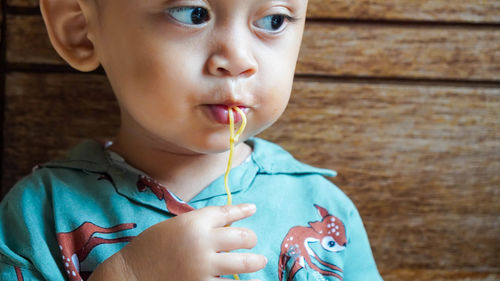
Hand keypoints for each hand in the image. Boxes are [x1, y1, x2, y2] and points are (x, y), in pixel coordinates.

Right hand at [89, 204, 266, 280]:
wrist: (130, 276)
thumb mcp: (173, 227)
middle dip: (251, 238)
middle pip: (241, 237)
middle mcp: (202, 243)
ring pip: (243, 263)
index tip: (253, 209)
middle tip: (252, 242)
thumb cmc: (148, 248)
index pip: (226, 213)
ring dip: (255, 262)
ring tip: (259, 262)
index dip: (242, 210)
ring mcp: (203, 267)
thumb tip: (225, 224)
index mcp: (193, 223)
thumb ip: (198, 224)